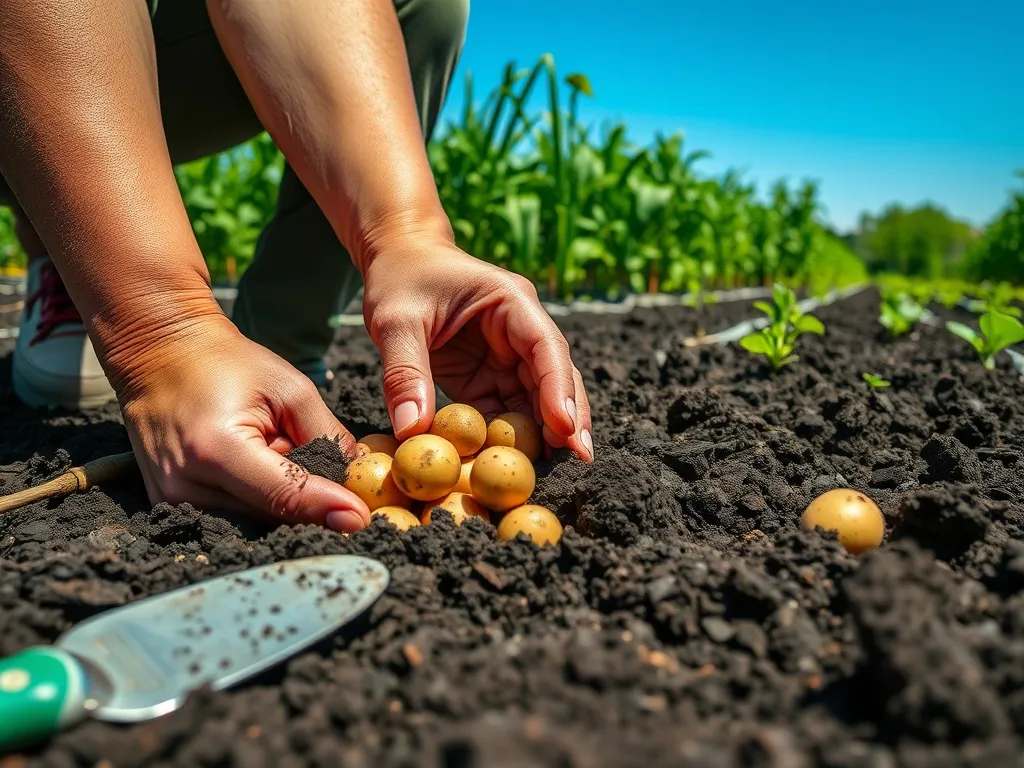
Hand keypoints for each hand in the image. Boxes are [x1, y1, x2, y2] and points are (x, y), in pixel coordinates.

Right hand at [110, 314, 369, 531]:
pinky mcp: (168, 505)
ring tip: (277, 452)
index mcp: (215, 448)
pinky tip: (260, 466)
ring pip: (254, 521)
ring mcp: (171, 500)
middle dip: (308, 501)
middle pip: (271, 516)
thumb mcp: (290, 388)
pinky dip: (257, 499)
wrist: (160, 354)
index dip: (325, 508)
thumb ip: (327, 435)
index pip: (283, 495)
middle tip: (332, 476)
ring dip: (281, 499)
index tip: (362, 519)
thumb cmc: (228, 364)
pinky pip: (232, 515)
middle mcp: (186, 484)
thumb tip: (358, 478)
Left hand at [360, 232, 593, 461]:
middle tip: (578, 462)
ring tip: (555, 473)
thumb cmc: (399, 277)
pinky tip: (515, 465)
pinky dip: (511, 438)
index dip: (559, 387)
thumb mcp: (395, 320)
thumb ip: (405, 372)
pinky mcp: (490, 377)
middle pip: (555, 377)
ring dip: (545, 434)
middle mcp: (520, 329)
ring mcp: (508, 355)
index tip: (565, 427)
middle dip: (567, 419)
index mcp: (511, 301)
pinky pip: (506, 411)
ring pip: (537, 399)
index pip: (546, 346)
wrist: (397, 260)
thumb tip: (412, 431)